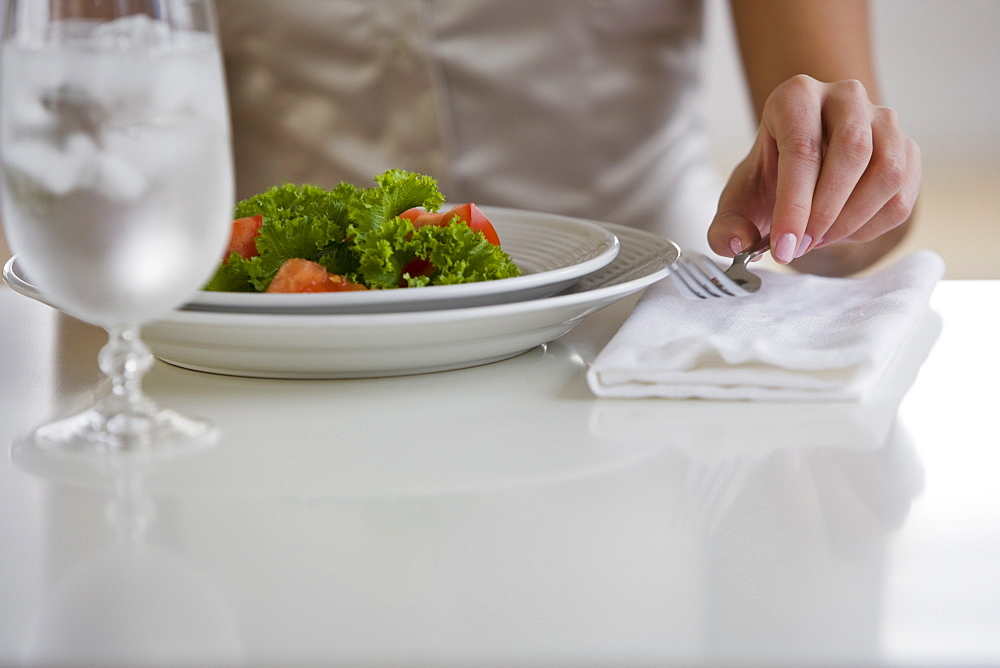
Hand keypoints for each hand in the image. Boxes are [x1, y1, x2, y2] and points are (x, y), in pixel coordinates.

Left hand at [707, 75, 919, 269]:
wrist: (801, 172)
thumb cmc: (768, 180)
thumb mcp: (737, 202)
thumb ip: (725, 227)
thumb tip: (740, 243)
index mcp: (795, 97)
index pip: (802, 149)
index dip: (794, 205)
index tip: (783, 247)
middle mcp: (844, 96)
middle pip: (852, 152)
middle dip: (826, 212)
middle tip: (800, 246)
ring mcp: (883, 119)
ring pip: (887, 172)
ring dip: (852, 220)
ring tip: (818, 240)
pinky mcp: (907, 149)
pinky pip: (902, 195)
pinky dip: (872, 226)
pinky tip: (842, 232)